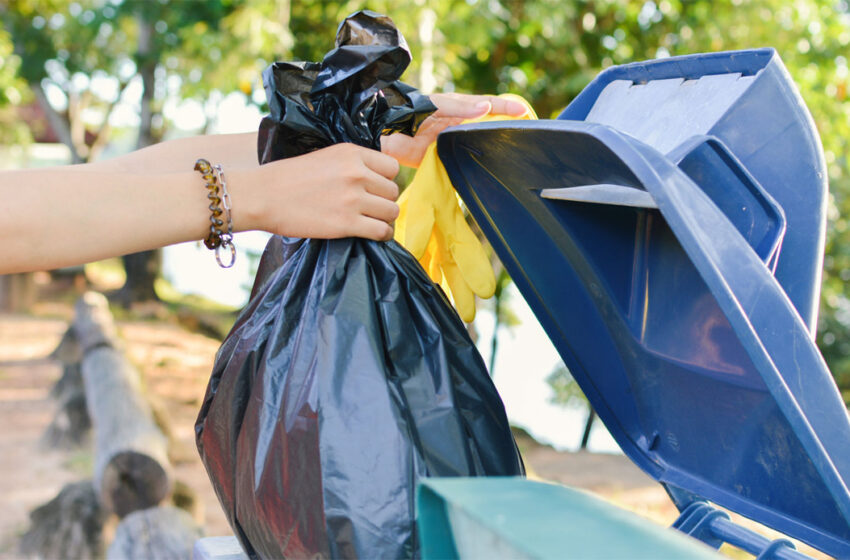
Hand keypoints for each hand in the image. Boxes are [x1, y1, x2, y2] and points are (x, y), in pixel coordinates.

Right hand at [240, 143, 399, 240]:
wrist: (263, 196)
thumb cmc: (288, 177)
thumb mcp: (325, 157)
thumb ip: (352, 163)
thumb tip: (377, 177)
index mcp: (352, 153)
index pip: (392, 167)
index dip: (386, 180)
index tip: (375, 189)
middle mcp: (356, 173)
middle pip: (393, 191)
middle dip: (384, 201)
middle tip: (370, 208)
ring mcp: (353, 199)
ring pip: (392, 212)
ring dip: (384, 219)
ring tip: (372, 222)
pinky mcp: (347, 223)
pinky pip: (382, 231)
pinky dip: (382, 235)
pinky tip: (372, 234)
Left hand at [381, 93, 529, 167]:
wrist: (383, 132)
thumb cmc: (408, 111)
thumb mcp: (436, 105)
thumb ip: (460, 107)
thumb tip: (487, 108)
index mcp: (457, 108)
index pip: (487, 105)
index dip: (505, 107)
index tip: (525, 112)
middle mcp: (456, 124)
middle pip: (485, 126)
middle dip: (504, 129)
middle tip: (526, 135)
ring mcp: (449, 141)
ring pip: (476, 145)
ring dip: (491, 149)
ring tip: (511, 154)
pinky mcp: (439, 158)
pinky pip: (460, 162)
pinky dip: (473, 167)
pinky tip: (484, 173)